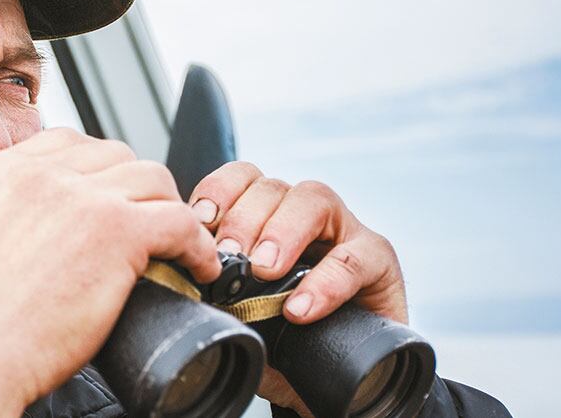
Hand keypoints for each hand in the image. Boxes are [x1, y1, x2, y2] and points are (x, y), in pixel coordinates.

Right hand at [0, 128, 220, 417]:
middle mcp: (38, 172)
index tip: (111, 197)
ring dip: (167, 209)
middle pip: (114, 154)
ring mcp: (80, 196)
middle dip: (134, 186)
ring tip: (175, 243)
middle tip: (145, 222)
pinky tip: (198, 267)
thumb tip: (40, 225)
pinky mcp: (117, 230)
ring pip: (152, 177)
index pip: (67, 144)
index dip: (98, 171)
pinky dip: (196, 246)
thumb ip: (3, 214)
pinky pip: (180, 221)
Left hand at [188, 161, 406, 414]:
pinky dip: (326, 282)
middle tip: (227, 255)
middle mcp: (303, 215)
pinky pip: (355, 257)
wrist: (337, 381)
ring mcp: (343, 232)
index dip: (219, 190)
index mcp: (265, 216)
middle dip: (244, 216)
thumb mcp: (241, 316)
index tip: (199, 219)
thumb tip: (181, 292)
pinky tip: (300, 309)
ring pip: (314, 199)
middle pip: (272, 186)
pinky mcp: (379, 262)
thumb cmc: (283, 341)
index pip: (241, 179)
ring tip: (262, 270)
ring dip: (282, 231)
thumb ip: (215, 297)